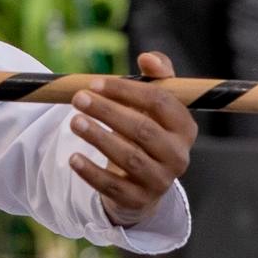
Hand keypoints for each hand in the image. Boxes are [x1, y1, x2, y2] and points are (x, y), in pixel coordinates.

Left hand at [69, 50, 194, 226]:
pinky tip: (73, 158)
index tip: (94, 83)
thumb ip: (156, 76)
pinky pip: (114, 187)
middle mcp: (178, 156)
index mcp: (184, 128)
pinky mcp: (138, 200)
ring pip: (129, 158)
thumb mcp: (155, 104)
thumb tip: (148, 57)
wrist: (144, 181)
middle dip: (108, 112)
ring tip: (74, 122)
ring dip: (99, 138)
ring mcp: (160, 181)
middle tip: (78, 98)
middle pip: (143, 130)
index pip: (160, 102)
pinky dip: (91, 173)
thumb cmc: (147, 132)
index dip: (126, 90)